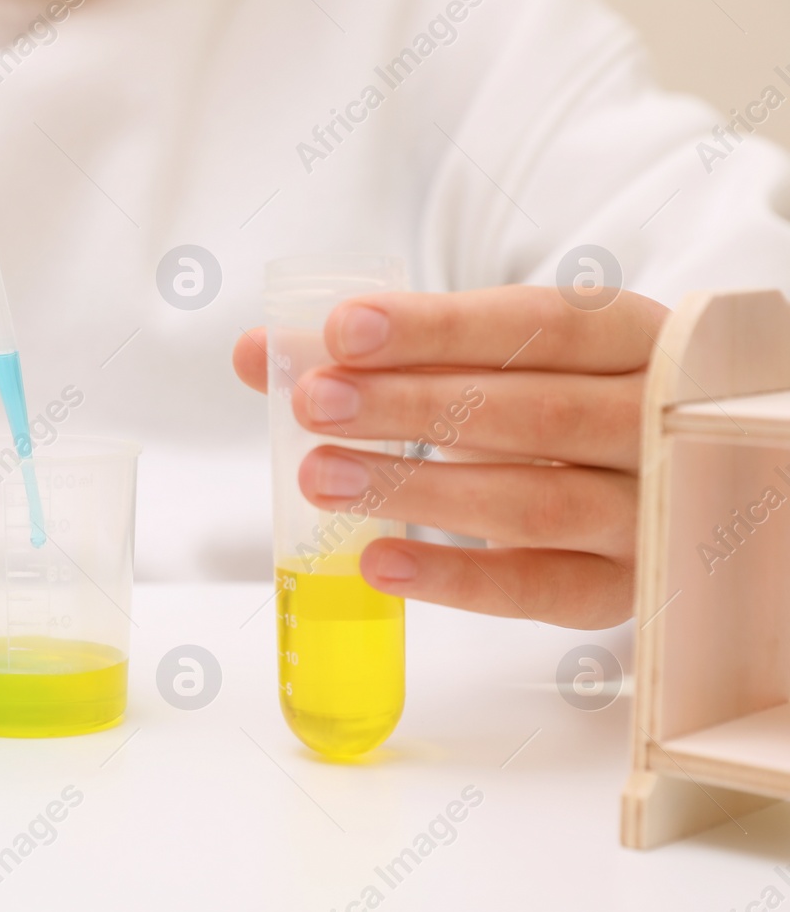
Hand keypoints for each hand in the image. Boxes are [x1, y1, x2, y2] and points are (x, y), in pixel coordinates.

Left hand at [233, 286, 666, 628]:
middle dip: (412, 406)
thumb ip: (373, 353)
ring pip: (534, 500)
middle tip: (313, 403)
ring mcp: (651, 509)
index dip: (437, 327)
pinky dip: (456, 579)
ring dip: (418, 490)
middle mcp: (657, 418)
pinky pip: (538, 590)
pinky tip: (379, 561)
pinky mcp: (625, 588)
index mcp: (632, 334)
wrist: (655, 481)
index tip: (341, 330)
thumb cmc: (543, 402)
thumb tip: (253, 352)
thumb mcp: (482, 362)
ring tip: (324, 477)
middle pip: (532, 410)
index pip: (537, 321)